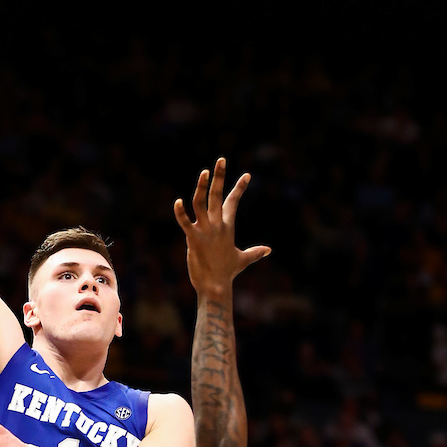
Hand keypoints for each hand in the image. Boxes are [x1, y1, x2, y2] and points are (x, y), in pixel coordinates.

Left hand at [174, 158, 269, 293]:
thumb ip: (255, 252)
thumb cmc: (227, 273)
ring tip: (205, 172)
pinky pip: (185, 223)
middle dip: (220, 177)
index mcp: (227, 227)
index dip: (239, 188)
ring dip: (203, 187)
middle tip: (221, 160)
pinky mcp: (193, 239)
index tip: (246, 175)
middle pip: (218, 196)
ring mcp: (205, 231)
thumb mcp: (243, 259)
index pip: (233, 202)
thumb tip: (269, 250)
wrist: (215, 286)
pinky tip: (177, 201)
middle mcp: (217, 225)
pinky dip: (180, 213)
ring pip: (201, 203)